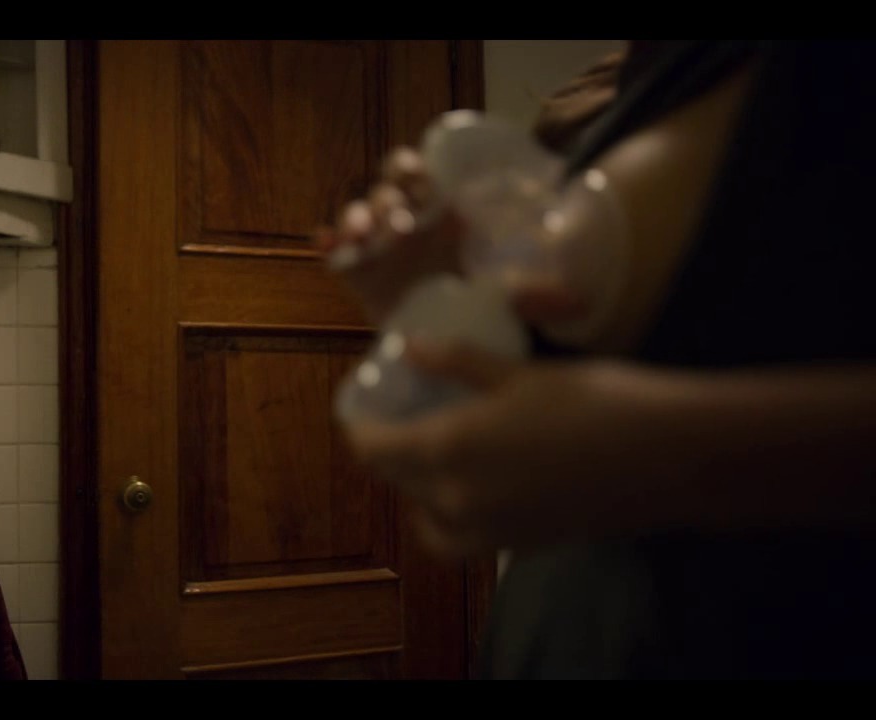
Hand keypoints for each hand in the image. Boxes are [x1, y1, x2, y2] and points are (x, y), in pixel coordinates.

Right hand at [318, 147, 588, 326]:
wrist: (440, 338)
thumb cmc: (473, 301)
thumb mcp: (505, 294)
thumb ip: (536, 294)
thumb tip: (581, 301)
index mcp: (436, 212)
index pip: (418, 173)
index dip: (413, 169)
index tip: (421, 181)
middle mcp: (403, 221)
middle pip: (385, 189)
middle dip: (388, 200)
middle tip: (401, 226)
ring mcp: (375, 245)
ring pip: (356, 214)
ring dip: (357, 218)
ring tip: (363, 236)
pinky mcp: (354, 272)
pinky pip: (334, 251)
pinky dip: (327, 244)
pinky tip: (326, 246)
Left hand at [345, 339, 677, 556]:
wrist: (668, 459)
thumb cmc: (595, 403)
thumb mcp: (519, 374)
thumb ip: (458, 364)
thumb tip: (412, 348)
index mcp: (446, 450)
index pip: (374, 449)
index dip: (360, 427)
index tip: (360, 406)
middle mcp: (455, 500)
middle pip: (396, 480)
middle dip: (387, 451)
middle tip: (397, 418)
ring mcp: (486, 531)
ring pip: (425, 514)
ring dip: (416, 487)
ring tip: (431, 452)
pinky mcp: (518, 546)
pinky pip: (459, 538)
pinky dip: (448, 519)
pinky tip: (467, 489)